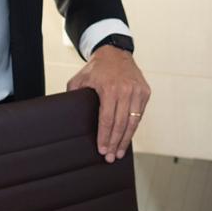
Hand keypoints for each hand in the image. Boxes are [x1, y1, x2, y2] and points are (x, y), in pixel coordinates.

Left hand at [67, 48, 150, 162]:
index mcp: (109, 88)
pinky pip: (140, 114)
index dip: (104, 137)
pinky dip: (134, 127)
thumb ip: (73, 96)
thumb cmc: (96, 69)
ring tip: (119, 153)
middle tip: (110, 157)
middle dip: (115, 143)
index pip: (107, 119)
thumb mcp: (79, 79)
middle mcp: (126, 90)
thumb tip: (66, 116)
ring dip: (126, 139)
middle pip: (121, 124)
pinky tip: (127, 137)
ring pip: (134, 122)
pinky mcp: (145, 92)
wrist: (115, 53)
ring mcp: (138, 91)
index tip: (102, 150)